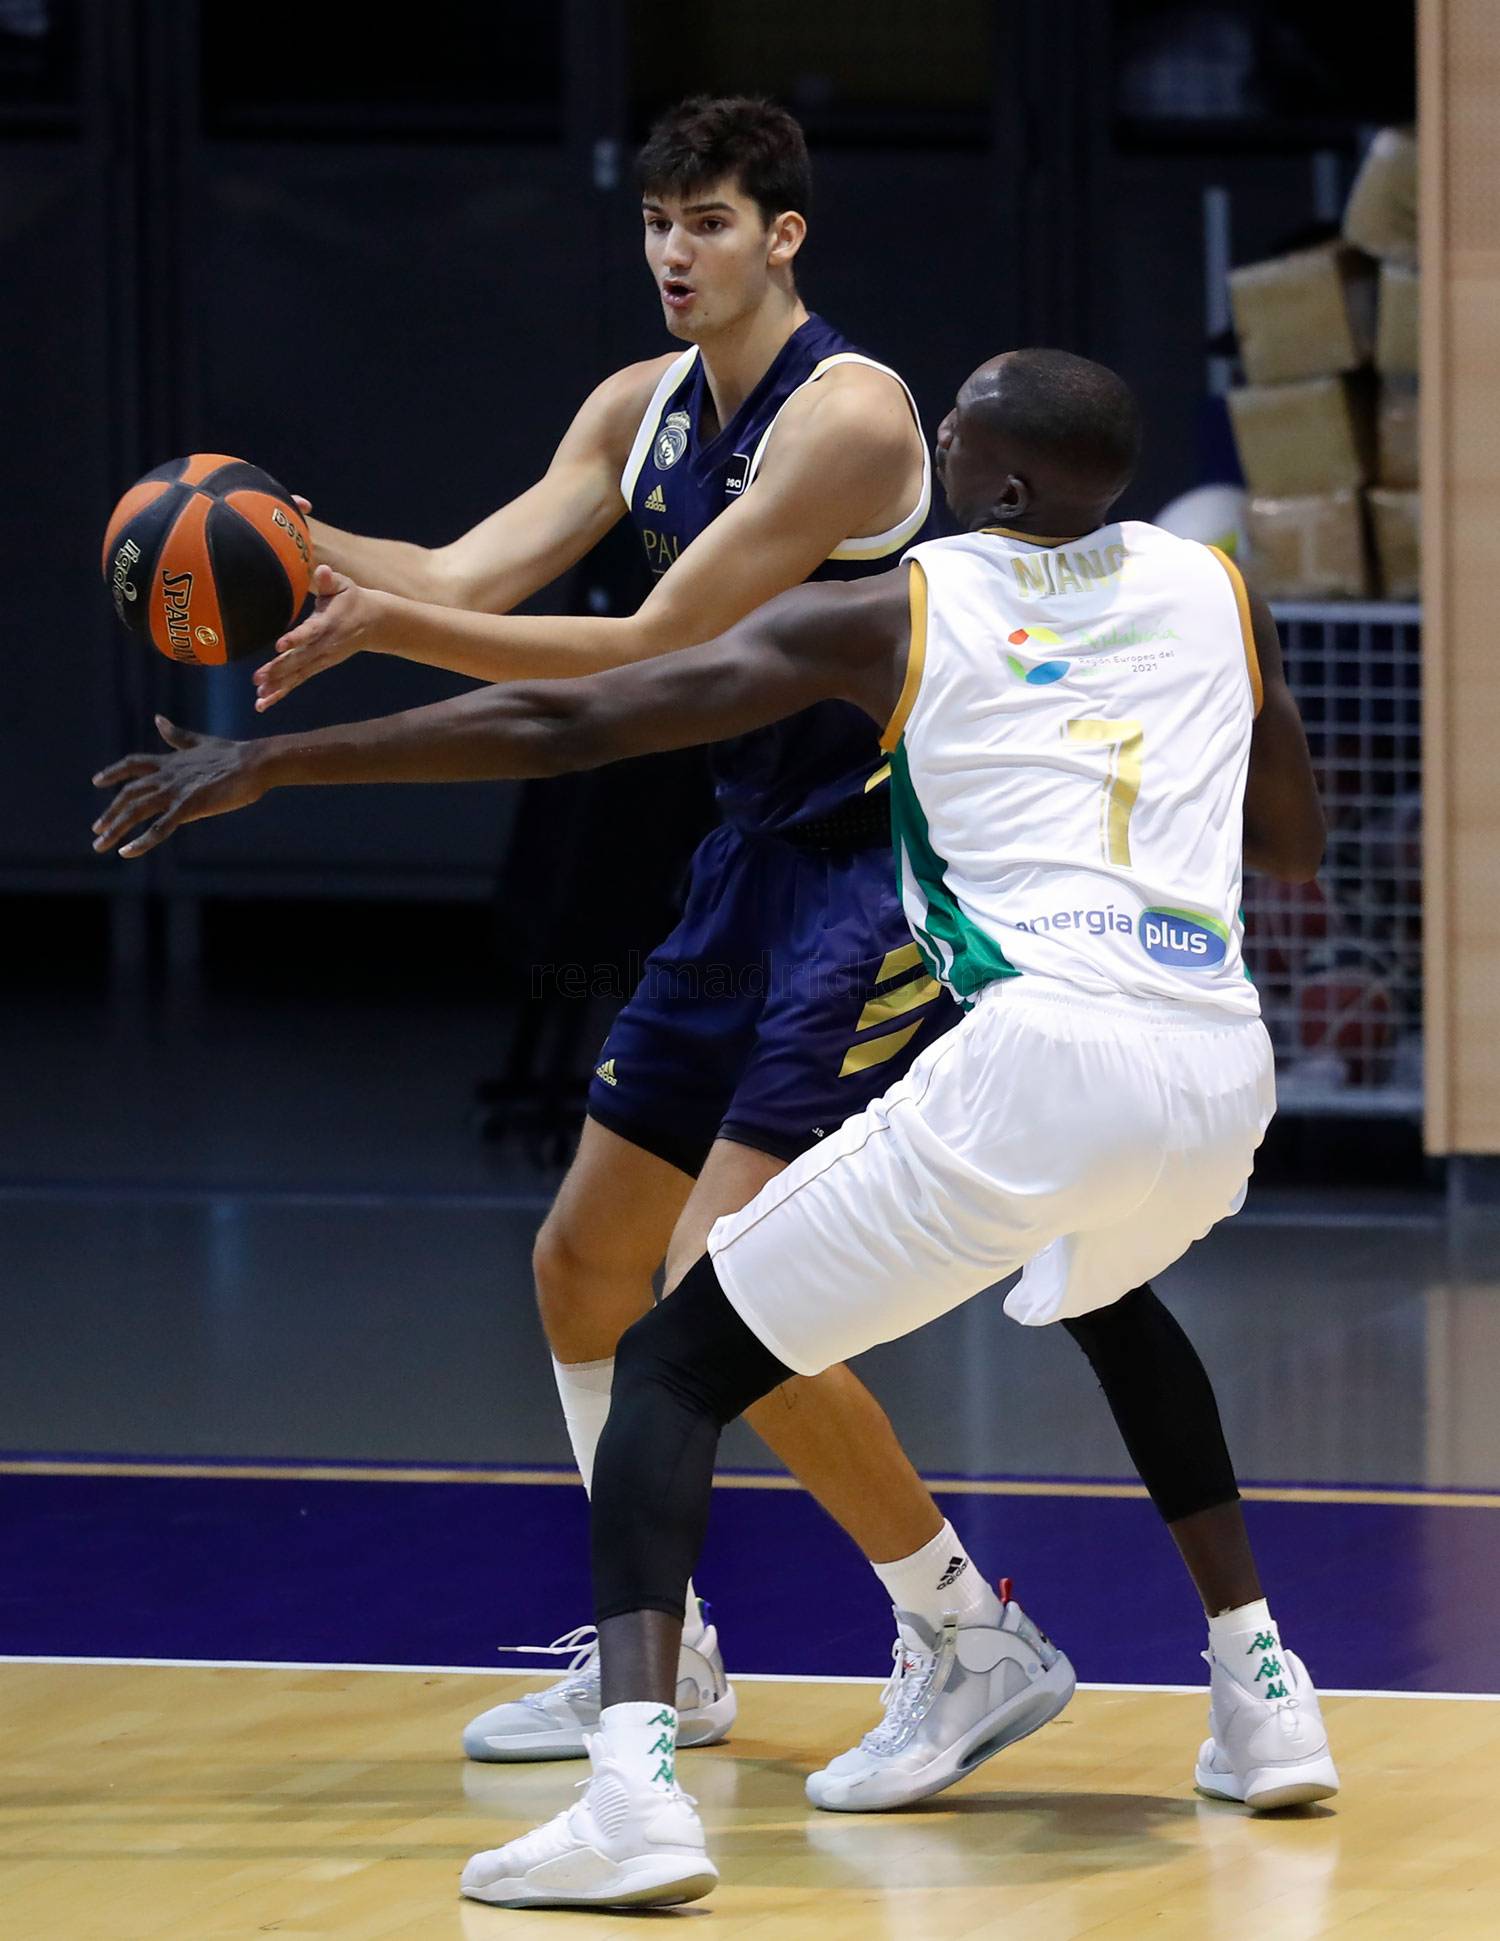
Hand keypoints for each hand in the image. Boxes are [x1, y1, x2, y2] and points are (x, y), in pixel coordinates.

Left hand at [92, 716, 267, 858]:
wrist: (253, 763)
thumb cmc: (233, 754)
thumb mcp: (200, 742)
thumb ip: (177, 736)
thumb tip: (158, 719)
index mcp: (169, 761)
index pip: (133, 765)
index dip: (113, 773)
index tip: (97, 781)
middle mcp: (166, 776)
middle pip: (128, 794)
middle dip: (110, 813)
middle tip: (96, 829)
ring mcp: (174, 792)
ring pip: (135, 812)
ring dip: (116, 829)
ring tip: (101, 845)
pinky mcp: (187, 807)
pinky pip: (158, 828)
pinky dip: (141, 842)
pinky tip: (127, 853)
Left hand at [252, 562, 379, 712]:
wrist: (373, 623)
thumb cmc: (351, 599)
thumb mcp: (343, 585)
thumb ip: (330, 580)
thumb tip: (322, 570)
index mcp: (328, 624)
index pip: (310, 632)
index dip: (296, 639)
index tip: (279, 645)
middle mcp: (324, 646)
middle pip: (300, 660)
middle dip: (279, 670)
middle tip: (258, 679)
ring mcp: (321, 659)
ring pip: (297, 675)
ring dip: (278, 687)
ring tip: (259, 698)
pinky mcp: (318, 666)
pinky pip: (298, 680)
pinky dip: (281, 691)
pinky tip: (264, 701)